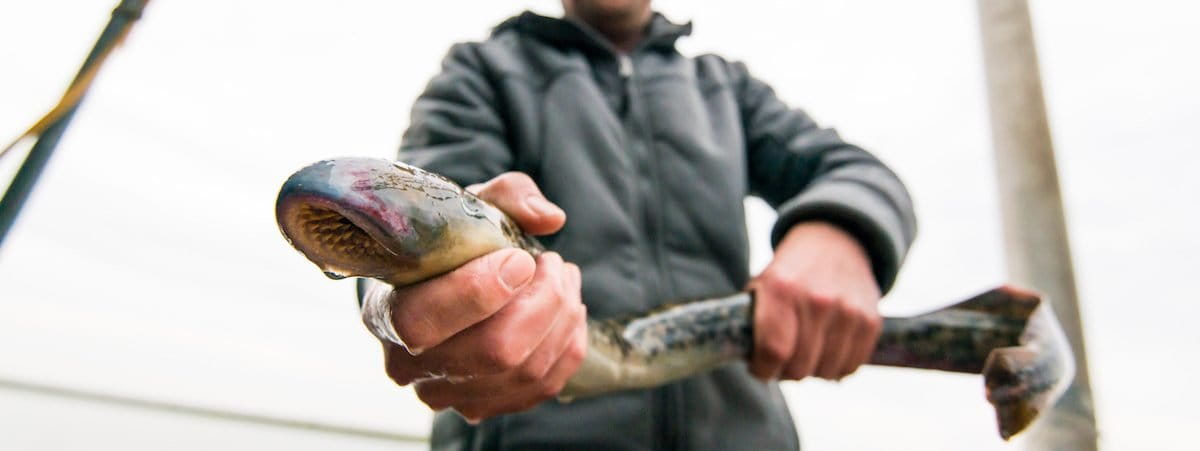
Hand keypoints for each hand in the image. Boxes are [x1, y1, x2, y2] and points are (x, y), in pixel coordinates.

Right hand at [362, 172, 587, 421]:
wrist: (441, 282)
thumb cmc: (449, 241)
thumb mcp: (467, 205)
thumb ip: (506, 196)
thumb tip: (549, 218)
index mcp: (385, 313)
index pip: (424, 323)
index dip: (480, 292)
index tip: (521, 258)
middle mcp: (409, 365)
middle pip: (493, 352)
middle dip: (542, 302)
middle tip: (554, 263)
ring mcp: (448, 395)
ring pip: (526, 371)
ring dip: (562, 318)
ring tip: (564, 277)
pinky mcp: (485, 406)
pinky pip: (544, 386)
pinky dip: (568, 344)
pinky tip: (568, 310)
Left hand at [747, 221, 881, 380]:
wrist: (834, 242)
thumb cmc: (790, 273)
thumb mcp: (762, 285)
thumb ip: (753, 322)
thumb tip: (750, 362)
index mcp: (781, 289)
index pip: (773, 351)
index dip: (763, 370)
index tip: (760, 369)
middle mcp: (817, 300)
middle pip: (799, 367)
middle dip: (785, 372)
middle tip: (782, 362)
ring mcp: (847, 311)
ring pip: (825, 372)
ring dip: (812, 371)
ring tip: (805, 354)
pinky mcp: (870, 321)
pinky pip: (851, 366)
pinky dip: (837, 368)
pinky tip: (827, 352)